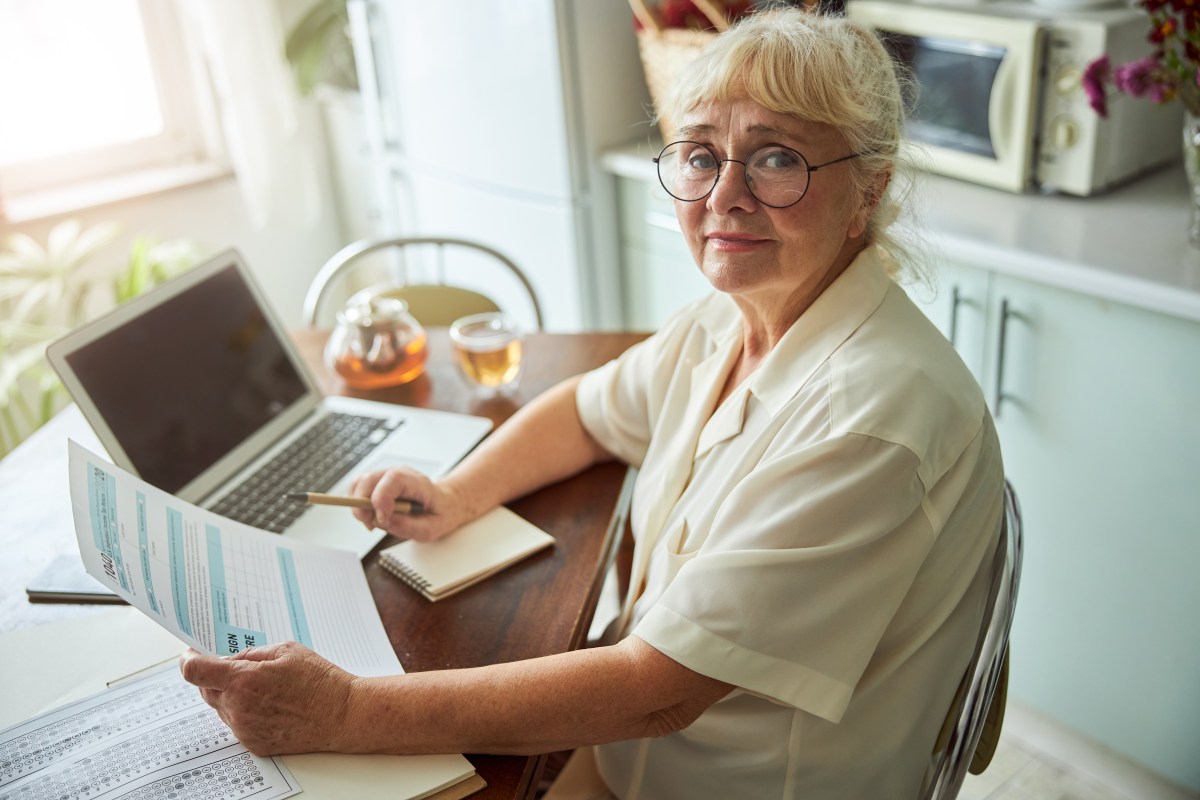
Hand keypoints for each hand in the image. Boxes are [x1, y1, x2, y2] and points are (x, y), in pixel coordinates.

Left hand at [179, 642, 356, 755]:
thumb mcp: (286, 651)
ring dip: (231, 695)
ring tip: (264, 687)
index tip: (191, 653)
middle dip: (214, 676)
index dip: (188, 659)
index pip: (195, 671)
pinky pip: (237, 724)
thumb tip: (228, 660)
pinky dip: (245, 712)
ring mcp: (245, 730)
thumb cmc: (319, 680)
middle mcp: (238, 709)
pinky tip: (270, 704)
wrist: (342, 715)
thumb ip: (250, 654)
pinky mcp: (254, 744)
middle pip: (206, 690)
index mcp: (244, 681)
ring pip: (221, 707)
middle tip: (236, 667)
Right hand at [347, 468, 464, 541]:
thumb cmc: (440, 513)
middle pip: (369, 479)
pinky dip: (358, 504)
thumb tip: (385, 522)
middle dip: (363, 505)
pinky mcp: (378, 483)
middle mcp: (399, 474)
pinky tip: (371, 516)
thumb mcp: (432, 528)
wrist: (444, 504)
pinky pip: (358, 488)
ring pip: (359, 482)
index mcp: (417, 482)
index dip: (381, 499)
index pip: (392, 479)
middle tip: (372, 525)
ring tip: (373, 522)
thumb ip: (410, 526)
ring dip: (358, 505)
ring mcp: (387, 476)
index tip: (381, 519)